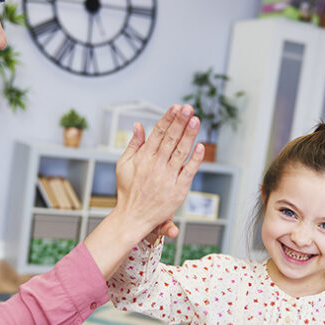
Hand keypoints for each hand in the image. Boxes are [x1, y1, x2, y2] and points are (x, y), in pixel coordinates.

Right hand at [85, 104, 202, 277]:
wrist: (132, 217)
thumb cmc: (128, 190)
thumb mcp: (124, 165)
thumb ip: (133, 144)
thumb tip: (138, 125)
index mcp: (143, 158)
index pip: (158, 134)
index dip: (168, 119)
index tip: (176, 107)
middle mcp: (156, 166)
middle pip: (170, 139)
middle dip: (180, 122)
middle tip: (189, 108)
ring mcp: (168, 177)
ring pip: (181, 152)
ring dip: (189, 135)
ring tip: (196, 119)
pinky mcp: (178, 190)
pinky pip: (189, 172)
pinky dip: (195, 159)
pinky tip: (201, 146)